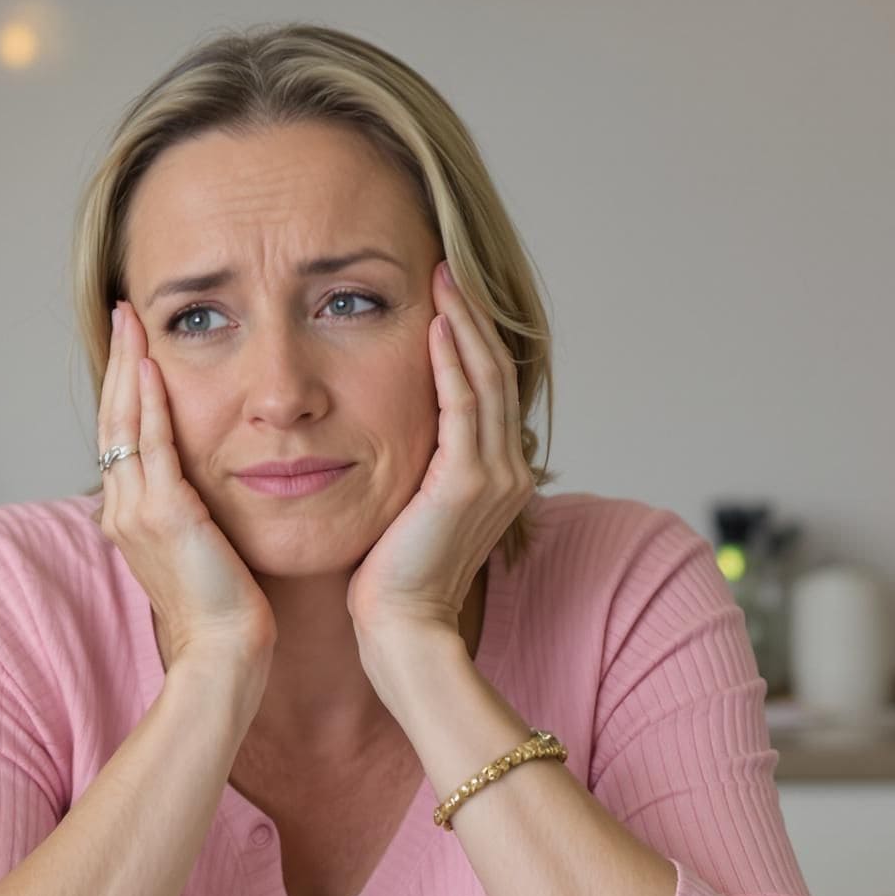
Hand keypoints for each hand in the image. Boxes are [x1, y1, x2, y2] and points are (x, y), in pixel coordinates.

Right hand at [94, 301, 276, 676]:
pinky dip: (151, 400)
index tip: (135, 345)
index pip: (122, 436)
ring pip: (125, 421)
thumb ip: (195, 519)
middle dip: (120, 361)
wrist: (224, 658)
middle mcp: (122, 509)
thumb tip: (205, 495)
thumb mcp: (203, 555)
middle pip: (113, 417)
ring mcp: (137, 511)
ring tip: (133, 320)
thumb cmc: (225, 615)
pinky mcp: (164, 515)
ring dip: (130, 365)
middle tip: (124, 312)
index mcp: (130, 518)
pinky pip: (153, 443)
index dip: (126, 387)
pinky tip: (156, 364)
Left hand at [349, 260, 534, 650]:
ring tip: (443, 279)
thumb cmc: (390, 579)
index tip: (444, 293)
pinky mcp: (468, 484)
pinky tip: (436, 325)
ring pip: (486, 378)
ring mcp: (495, 476)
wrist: (400, 630)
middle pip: (496, 371)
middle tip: (447, 265)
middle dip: (472, 315)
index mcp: (497, 474)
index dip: (471, 336)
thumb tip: (387, 427)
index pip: (488, 386)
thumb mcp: (408, 506)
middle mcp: (508, 470)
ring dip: (465, 324)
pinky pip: (464, 405)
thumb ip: (415, 465)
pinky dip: (453, 361)